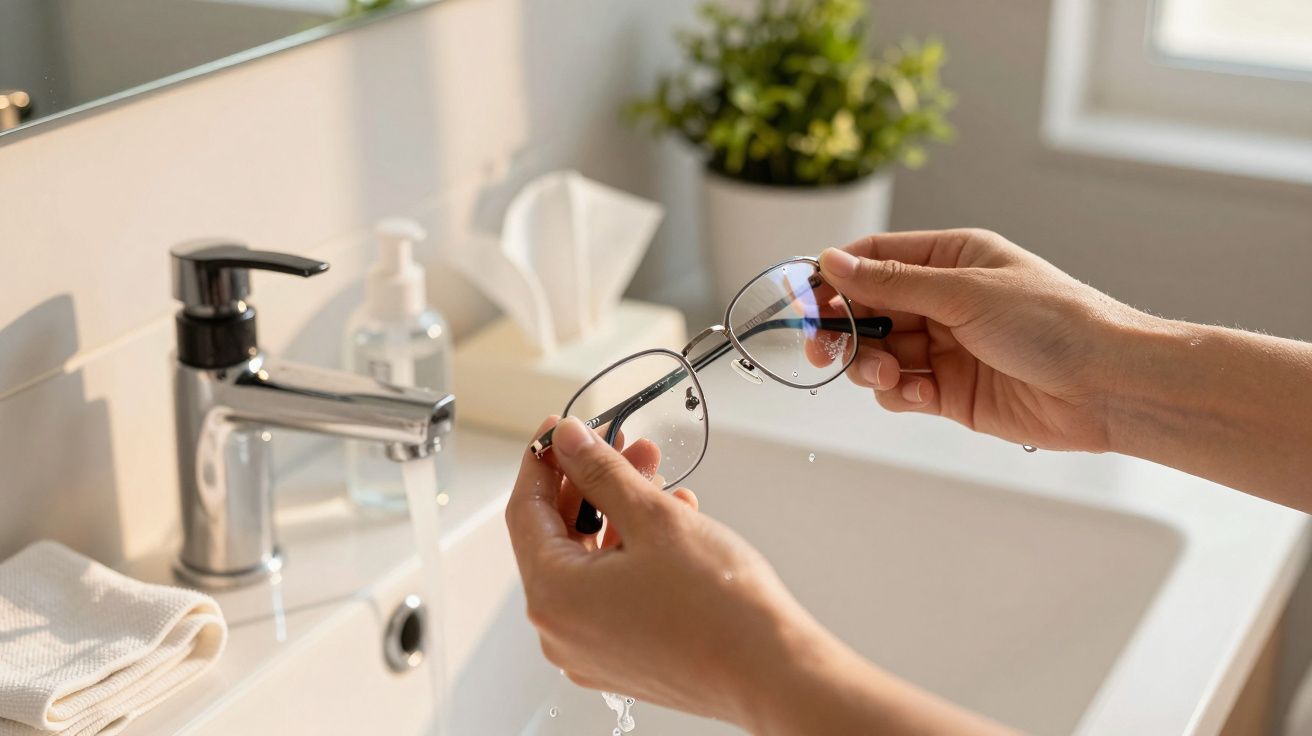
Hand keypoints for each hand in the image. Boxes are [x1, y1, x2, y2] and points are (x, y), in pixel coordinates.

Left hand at [504, 416, 823, 726]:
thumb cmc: (718, 605)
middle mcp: (562, 631)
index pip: (526, 511)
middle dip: (593, 483)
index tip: (561, 429)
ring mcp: (591, 650)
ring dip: (620, 513)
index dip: (543, 462)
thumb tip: (568, 441)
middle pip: (559, 536)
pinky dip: (633, 552)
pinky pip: (613, 591)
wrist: (772, 671)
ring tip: (660, 478)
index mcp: (554, 597)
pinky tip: (673, 521)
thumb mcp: (651, 517)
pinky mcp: (624, 657)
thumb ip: (600, 472)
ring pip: (591, 562)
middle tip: (624, 444)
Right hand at [819, 229, 1144, 451]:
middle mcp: (943, 300)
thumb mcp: (965, 292)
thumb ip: (892, 282)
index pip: (872, 259)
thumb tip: (830, 262)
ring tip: (893, 374)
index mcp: (949, 259)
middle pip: (866, 310)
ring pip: (878, 353)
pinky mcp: (949, 392)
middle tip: (823, 352)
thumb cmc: (1052, 322)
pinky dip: (898, 393)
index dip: (834, 279)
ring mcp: (944, 347)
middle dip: (844, 331)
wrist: (1108, 386)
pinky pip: (900, 389)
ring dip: (871, 365)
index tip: (804, 302)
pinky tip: (921, 394)